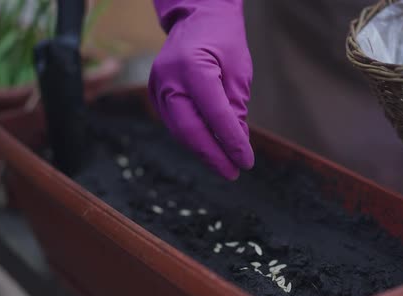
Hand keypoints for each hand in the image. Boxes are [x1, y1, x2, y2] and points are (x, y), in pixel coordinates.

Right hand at [149, 0, 253, 179]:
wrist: (196, 16)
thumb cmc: (223, 39)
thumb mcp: (239, 70)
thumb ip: (236, 107)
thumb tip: (236, 143)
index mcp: (193, 67)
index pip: (215, 115)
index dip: (232, 142)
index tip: (247, 161)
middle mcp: (169, 78)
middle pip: (189, 130)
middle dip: (213, 156)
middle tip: (233, 173)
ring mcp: (157, 87)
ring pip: (180, 130)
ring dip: (203, 150)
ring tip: (225, 164)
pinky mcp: (155, 94)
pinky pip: (175, 123)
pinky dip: (193, 138)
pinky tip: (210, 148)